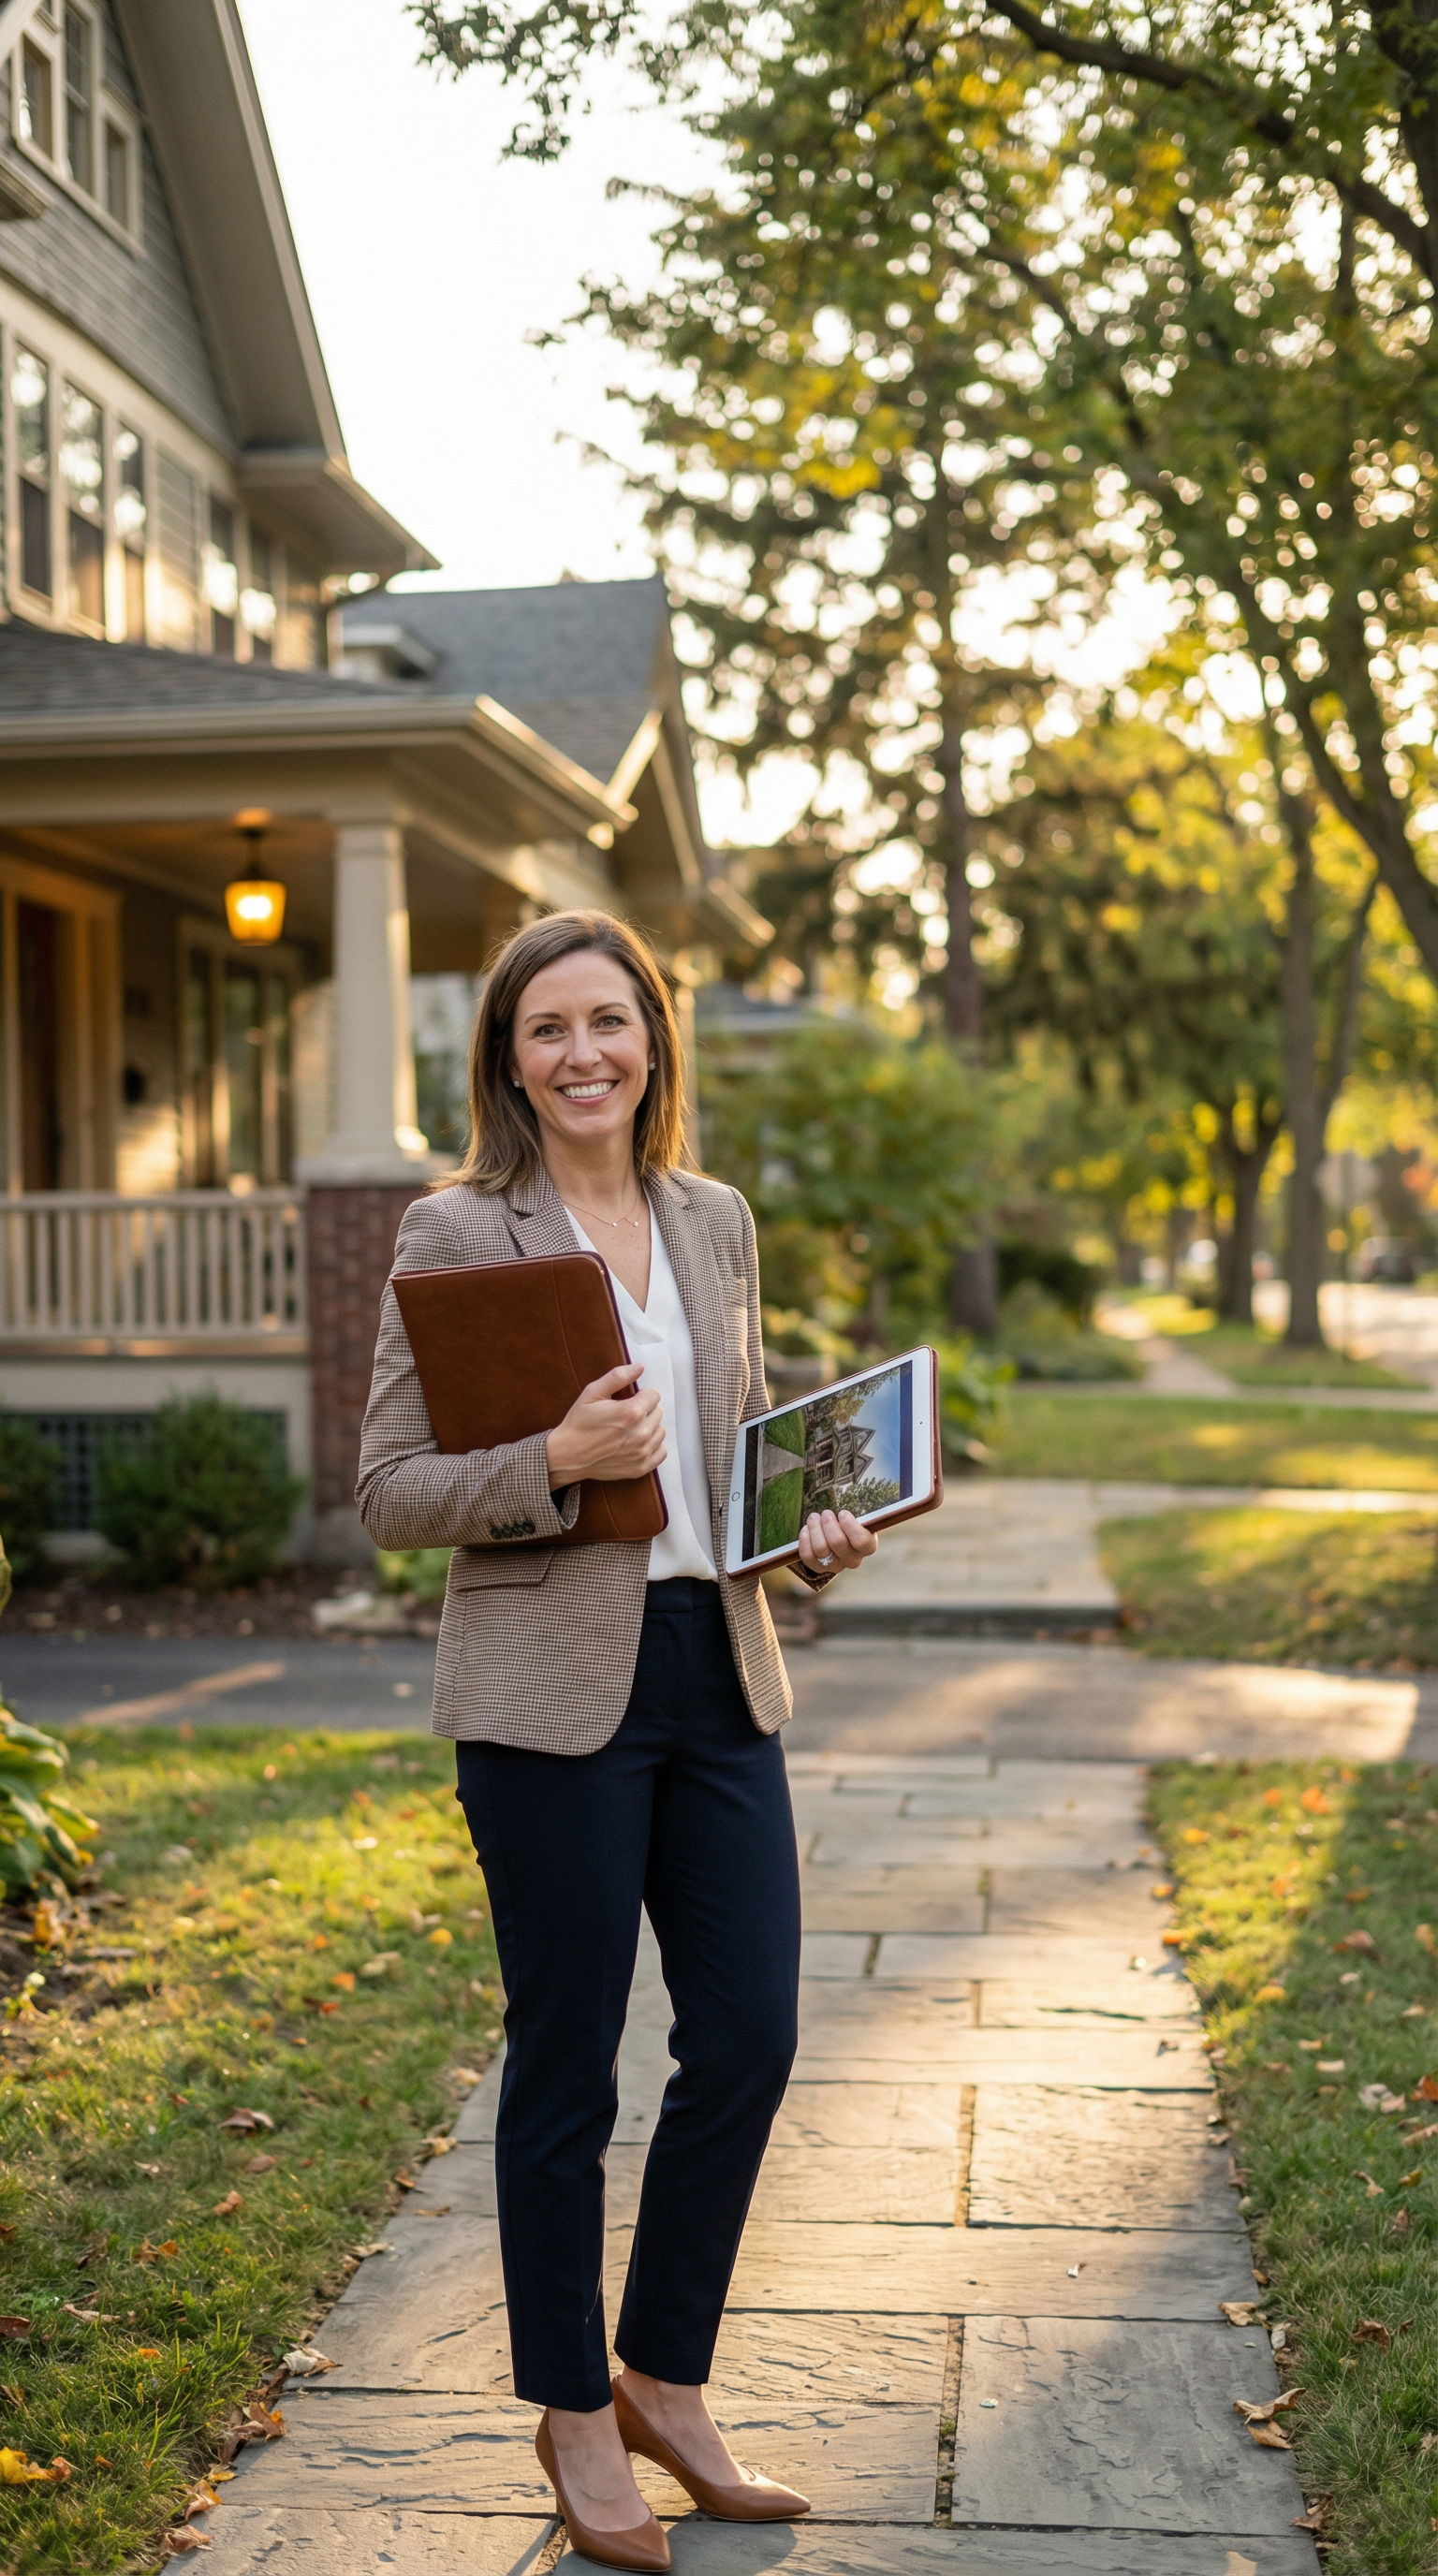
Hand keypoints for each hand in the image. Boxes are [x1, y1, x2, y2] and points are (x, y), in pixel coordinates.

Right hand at [546, 1362, 666, 1487]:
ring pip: (660, 1431)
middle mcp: (640, 1434)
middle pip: (658, 1412)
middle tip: (625, 1415)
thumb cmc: (578, 1424)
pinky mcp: (640, 1467)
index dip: (641, 1394)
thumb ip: (618, 1377)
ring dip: (649, 1428)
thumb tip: (640, 1367)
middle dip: (645, 1410)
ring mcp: (641, 1453)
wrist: (568, 1455)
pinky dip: (652, 1447)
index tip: (629, 1400)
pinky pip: (661, 1452)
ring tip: (629, 1429)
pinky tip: (636, 1443)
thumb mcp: (593, 1393)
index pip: (654, 1395)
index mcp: (631, 1412)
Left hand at [796, 1508, 877, 1577]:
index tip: (842, 1513)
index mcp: (868, 1546)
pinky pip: (808, 1556)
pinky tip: (806, 1529)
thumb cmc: (851, 1521)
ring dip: (815, 1528)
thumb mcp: (860, 1514)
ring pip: (821, 1548)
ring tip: (814, 1517)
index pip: (860, 1540)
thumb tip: (852, 1489)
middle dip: (828, 1523)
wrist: (841, 1536)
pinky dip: (805, 1540)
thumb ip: (859, 1508)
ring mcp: (836, 1566)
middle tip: (826, 1513)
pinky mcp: (819, 1568)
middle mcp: (854, 1560)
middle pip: (837, 1542)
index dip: (848, 1525)